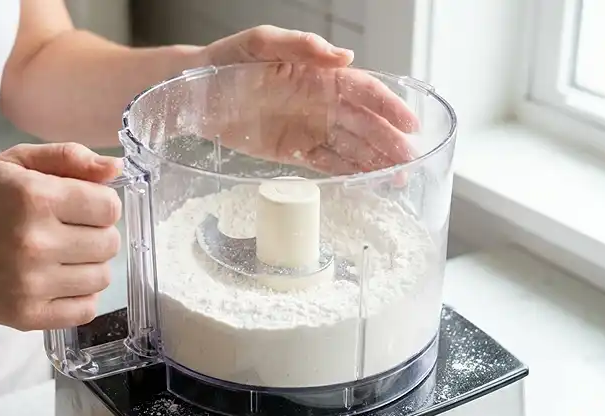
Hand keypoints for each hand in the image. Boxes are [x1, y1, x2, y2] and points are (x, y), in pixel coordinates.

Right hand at [0, 143, 122, 330]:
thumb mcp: (16, 163)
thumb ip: (68, 157)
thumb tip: (114, 167)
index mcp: (35, 198)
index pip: (110, 207)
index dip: (101, 204)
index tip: (83, 206)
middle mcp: (34, 242)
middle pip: (110, 244)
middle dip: (97, 234)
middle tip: (69, 231)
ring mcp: (30, 283)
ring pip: (102, 278)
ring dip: (90, 266)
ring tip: (63, 256)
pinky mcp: (26, 314)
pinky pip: (86, 310)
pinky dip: (80, 297)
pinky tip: (59, 281)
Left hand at [199, 25, 418, 173]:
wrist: (194, 93)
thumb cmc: (226, 60)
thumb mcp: (259, 43)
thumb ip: (298, 45)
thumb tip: (343, 57)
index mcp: (319, 75)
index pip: (364, 91)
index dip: (390, 107)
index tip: (410, 125)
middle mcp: (320, 103)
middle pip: (365, 124)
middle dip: (389, 144)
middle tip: (409, 165)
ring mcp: (308, 128)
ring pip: (350, 147)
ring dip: (374, 163)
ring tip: (396, 181)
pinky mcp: (292, 151)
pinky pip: (325, 163)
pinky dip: (346, 174)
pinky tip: (365, 184)